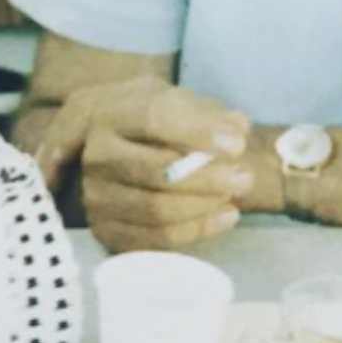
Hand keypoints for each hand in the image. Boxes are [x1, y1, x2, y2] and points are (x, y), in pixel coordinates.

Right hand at [37, 77, 253, 251]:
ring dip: (205, 205)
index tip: (238, 144)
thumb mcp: (175, 103)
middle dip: (208, 177)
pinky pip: (156, 239)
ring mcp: (97, 195)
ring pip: (157, 209)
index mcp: (112, 114)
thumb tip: (238, 125)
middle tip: (244, 176)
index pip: (154, 120)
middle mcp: (97, 155)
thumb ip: (207, 112)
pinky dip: (197, 230)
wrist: (114, 147)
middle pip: (156, 171)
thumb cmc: (151, 123)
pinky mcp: (105, 228)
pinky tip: (225, 216)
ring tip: (234, 194)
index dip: (199, 133)